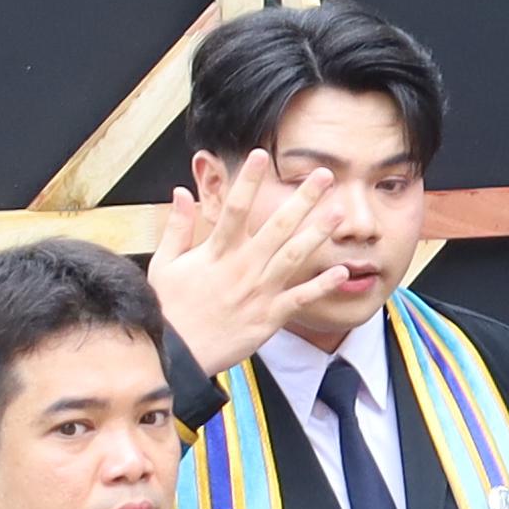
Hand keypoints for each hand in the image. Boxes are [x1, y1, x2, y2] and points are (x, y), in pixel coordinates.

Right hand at [149, 167, 344, 371]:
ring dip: (318, 234)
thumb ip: (177, 227)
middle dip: (302, 199)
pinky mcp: (269, 316)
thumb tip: (182, 191)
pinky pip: (300, 298)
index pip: (235, 208)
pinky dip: (321, 285)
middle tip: (325, 175)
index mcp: (216, 252)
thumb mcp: (164, 264)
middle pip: (277, 226)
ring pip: (293, 257)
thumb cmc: (168, 306)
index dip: (248, 181)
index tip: (261, 155)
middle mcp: (241, 267)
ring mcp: (258, 291)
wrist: (175, 352)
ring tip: (341, 212)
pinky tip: (344, 271)